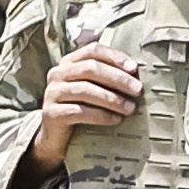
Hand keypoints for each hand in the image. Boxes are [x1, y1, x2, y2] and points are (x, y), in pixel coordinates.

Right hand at [28, 40, 144, 166]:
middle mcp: (57, 73)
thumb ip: (106, 78)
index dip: (115, 57)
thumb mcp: (92, 89)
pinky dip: (100, 115)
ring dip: (112, 99)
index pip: (93, 51)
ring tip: (130, 108)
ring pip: (85, 90)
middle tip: (137, 90)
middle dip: (118, 79)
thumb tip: (135, 75)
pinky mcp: (51, 113)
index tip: (134, 69)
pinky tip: (115, 120)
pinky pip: (79, 111)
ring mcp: (52, 93)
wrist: (56, 137)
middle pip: (91, 69)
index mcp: (69, 62)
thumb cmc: (80, 108)